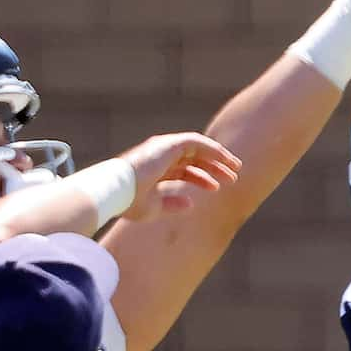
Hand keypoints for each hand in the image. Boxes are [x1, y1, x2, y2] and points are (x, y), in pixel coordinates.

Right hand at [122, 133, 241, 220]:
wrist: (115, 190)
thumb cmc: (129, 202)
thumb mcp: (153, 207)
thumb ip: (171, 204)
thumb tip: (191, 204)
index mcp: (154, 170)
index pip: (182, 171)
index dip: (201, 178)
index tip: (217, 187)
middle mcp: (160, 156)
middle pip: (193, 159)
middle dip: (213, 168)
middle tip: (232, 178)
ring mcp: (164, 148)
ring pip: (198, 149)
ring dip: (218, 158)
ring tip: (235, 170)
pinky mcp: (169, 144)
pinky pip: (197, 142)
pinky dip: (213, 149)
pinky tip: (226, 159)